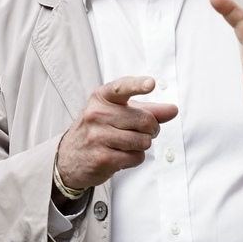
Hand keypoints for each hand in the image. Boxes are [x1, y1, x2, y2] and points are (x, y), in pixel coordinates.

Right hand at [55, 76, 178, 191]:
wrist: (69, 158)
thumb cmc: (99, 129)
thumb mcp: (118, 112)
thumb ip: (148, 110)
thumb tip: (173, 110)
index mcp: (102, 98)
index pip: (122, 88)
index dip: (138, 85)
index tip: (150, 83)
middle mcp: (97, 114)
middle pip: (145, 120)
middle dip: (151, 129)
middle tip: (141, 132)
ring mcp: (97, 136)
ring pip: (143, 141)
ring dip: (142, 145)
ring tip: (127, 144)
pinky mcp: (102, 158)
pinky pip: (136, 157)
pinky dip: (135, 158)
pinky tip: (120, 155)